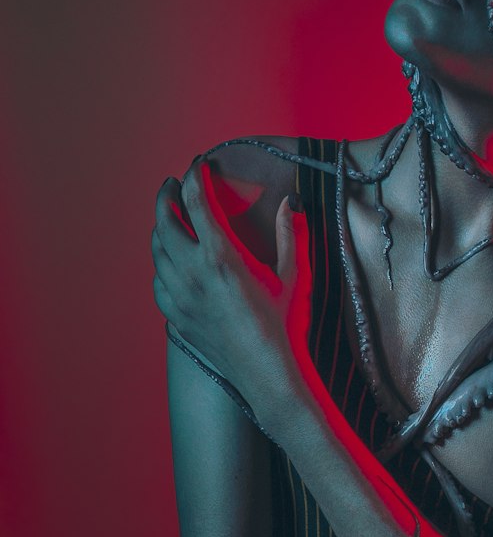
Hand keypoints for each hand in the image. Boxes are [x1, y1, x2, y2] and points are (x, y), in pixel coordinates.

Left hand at [150, 157, 311, 413]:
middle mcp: (192, 272)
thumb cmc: (282, 325)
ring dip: (162, 229)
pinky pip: (159, 280)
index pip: (196, 201)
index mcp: (221, 256)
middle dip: (166, 196)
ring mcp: (178, 295)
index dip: (194, 176)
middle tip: (173, 186)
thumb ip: (288, 235)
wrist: (263, 372)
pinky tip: (174, 265)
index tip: (197, 164)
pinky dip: (163, 265)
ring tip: (172, 220)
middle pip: (163, 220)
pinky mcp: (174, 315)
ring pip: (156, 249)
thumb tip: (291, 202)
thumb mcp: (291, 277)